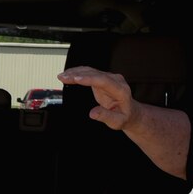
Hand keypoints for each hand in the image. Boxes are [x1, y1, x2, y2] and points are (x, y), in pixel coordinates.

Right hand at [55, 66, 191, 178]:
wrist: (130, 112)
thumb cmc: (124, 117)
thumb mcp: (117, 122)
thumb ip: (106, 117)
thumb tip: (92, 113)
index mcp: (120, 90)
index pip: (103, 80)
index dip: (89, 79)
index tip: (76, 79)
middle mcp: (116, 80)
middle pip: (95, 74)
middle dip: (77, 75)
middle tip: (62, 78)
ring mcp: (109, 78)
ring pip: (90, 71)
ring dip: (75, 72)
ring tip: (61, 76)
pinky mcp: (103, 78)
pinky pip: (89, 73)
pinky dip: (78, 73)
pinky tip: (68, 75)